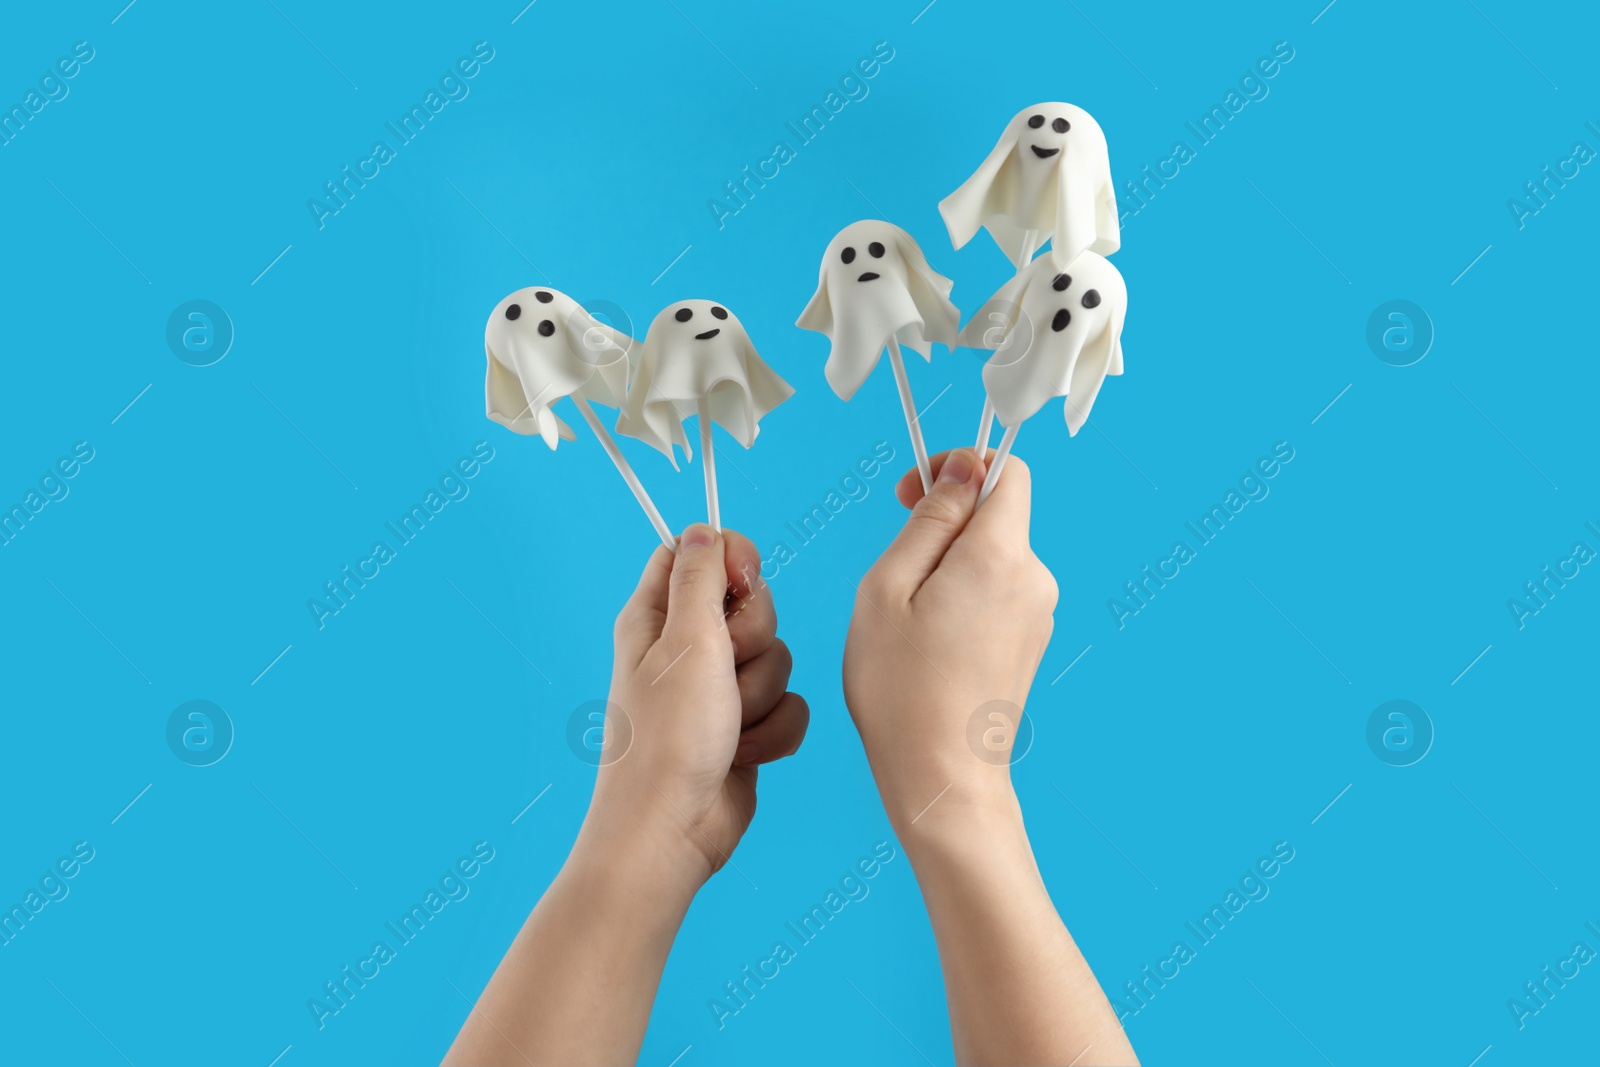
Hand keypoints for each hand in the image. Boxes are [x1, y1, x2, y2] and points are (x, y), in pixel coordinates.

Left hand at [580, 524, 809, 890]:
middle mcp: (686, 648)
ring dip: (762, 694)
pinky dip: (773, 731)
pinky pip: (789, 704)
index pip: (699, 552)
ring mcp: (716, 690)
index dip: (731, 560)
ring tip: (727, 724)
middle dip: (755, 640)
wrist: (672, 830)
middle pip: (752, 604)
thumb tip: (704, 528)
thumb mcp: (686, 639)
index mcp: (657, 616)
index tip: (740, 584)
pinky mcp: (744, 727)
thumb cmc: (668, 739)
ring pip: (778, 658)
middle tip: (725, 667)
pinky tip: (743, 753)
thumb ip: (702, 576)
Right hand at [843, 448, 1056, 835]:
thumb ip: (930, 519)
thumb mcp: (889, 588)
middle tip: (894, 575)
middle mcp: (1034, 579)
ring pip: (991, 558)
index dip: (958, 466)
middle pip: (995, 516)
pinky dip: (962, 601)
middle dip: (944, 526)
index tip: (911, 493)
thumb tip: (961, 470)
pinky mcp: (1031, 643)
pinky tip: (930, 646)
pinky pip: (996, 595)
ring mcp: (1038, 614)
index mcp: (1001, 555)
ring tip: (908, 623)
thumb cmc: (902, 690)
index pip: (1006, 471)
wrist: (942, 778)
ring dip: (948, 569)